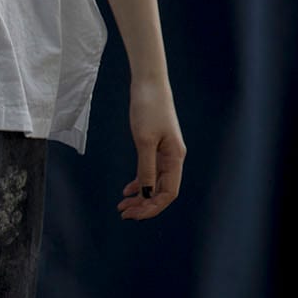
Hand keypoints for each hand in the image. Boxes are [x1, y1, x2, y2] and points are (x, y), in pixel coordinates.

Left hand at [118, 74, 184, 219]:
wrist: (149, 84)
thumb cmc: (148, 108)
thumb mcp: (144, 140)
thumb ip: (145, 168)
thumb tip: (145, 194)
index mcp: (175, 158)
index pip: (168, 193)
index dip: (152, 207)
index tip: (133, 214)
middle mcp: (173, 158)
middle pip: (161, 191)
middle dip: (144, 205)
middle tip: (123, 213)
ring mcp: (165, 153)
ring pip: (154, 183)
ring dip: (140, 196)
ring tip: (122, 205)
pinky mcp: (156, 146)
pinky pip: (149, 171)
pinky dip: (139, 183)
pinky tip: (127, 190)